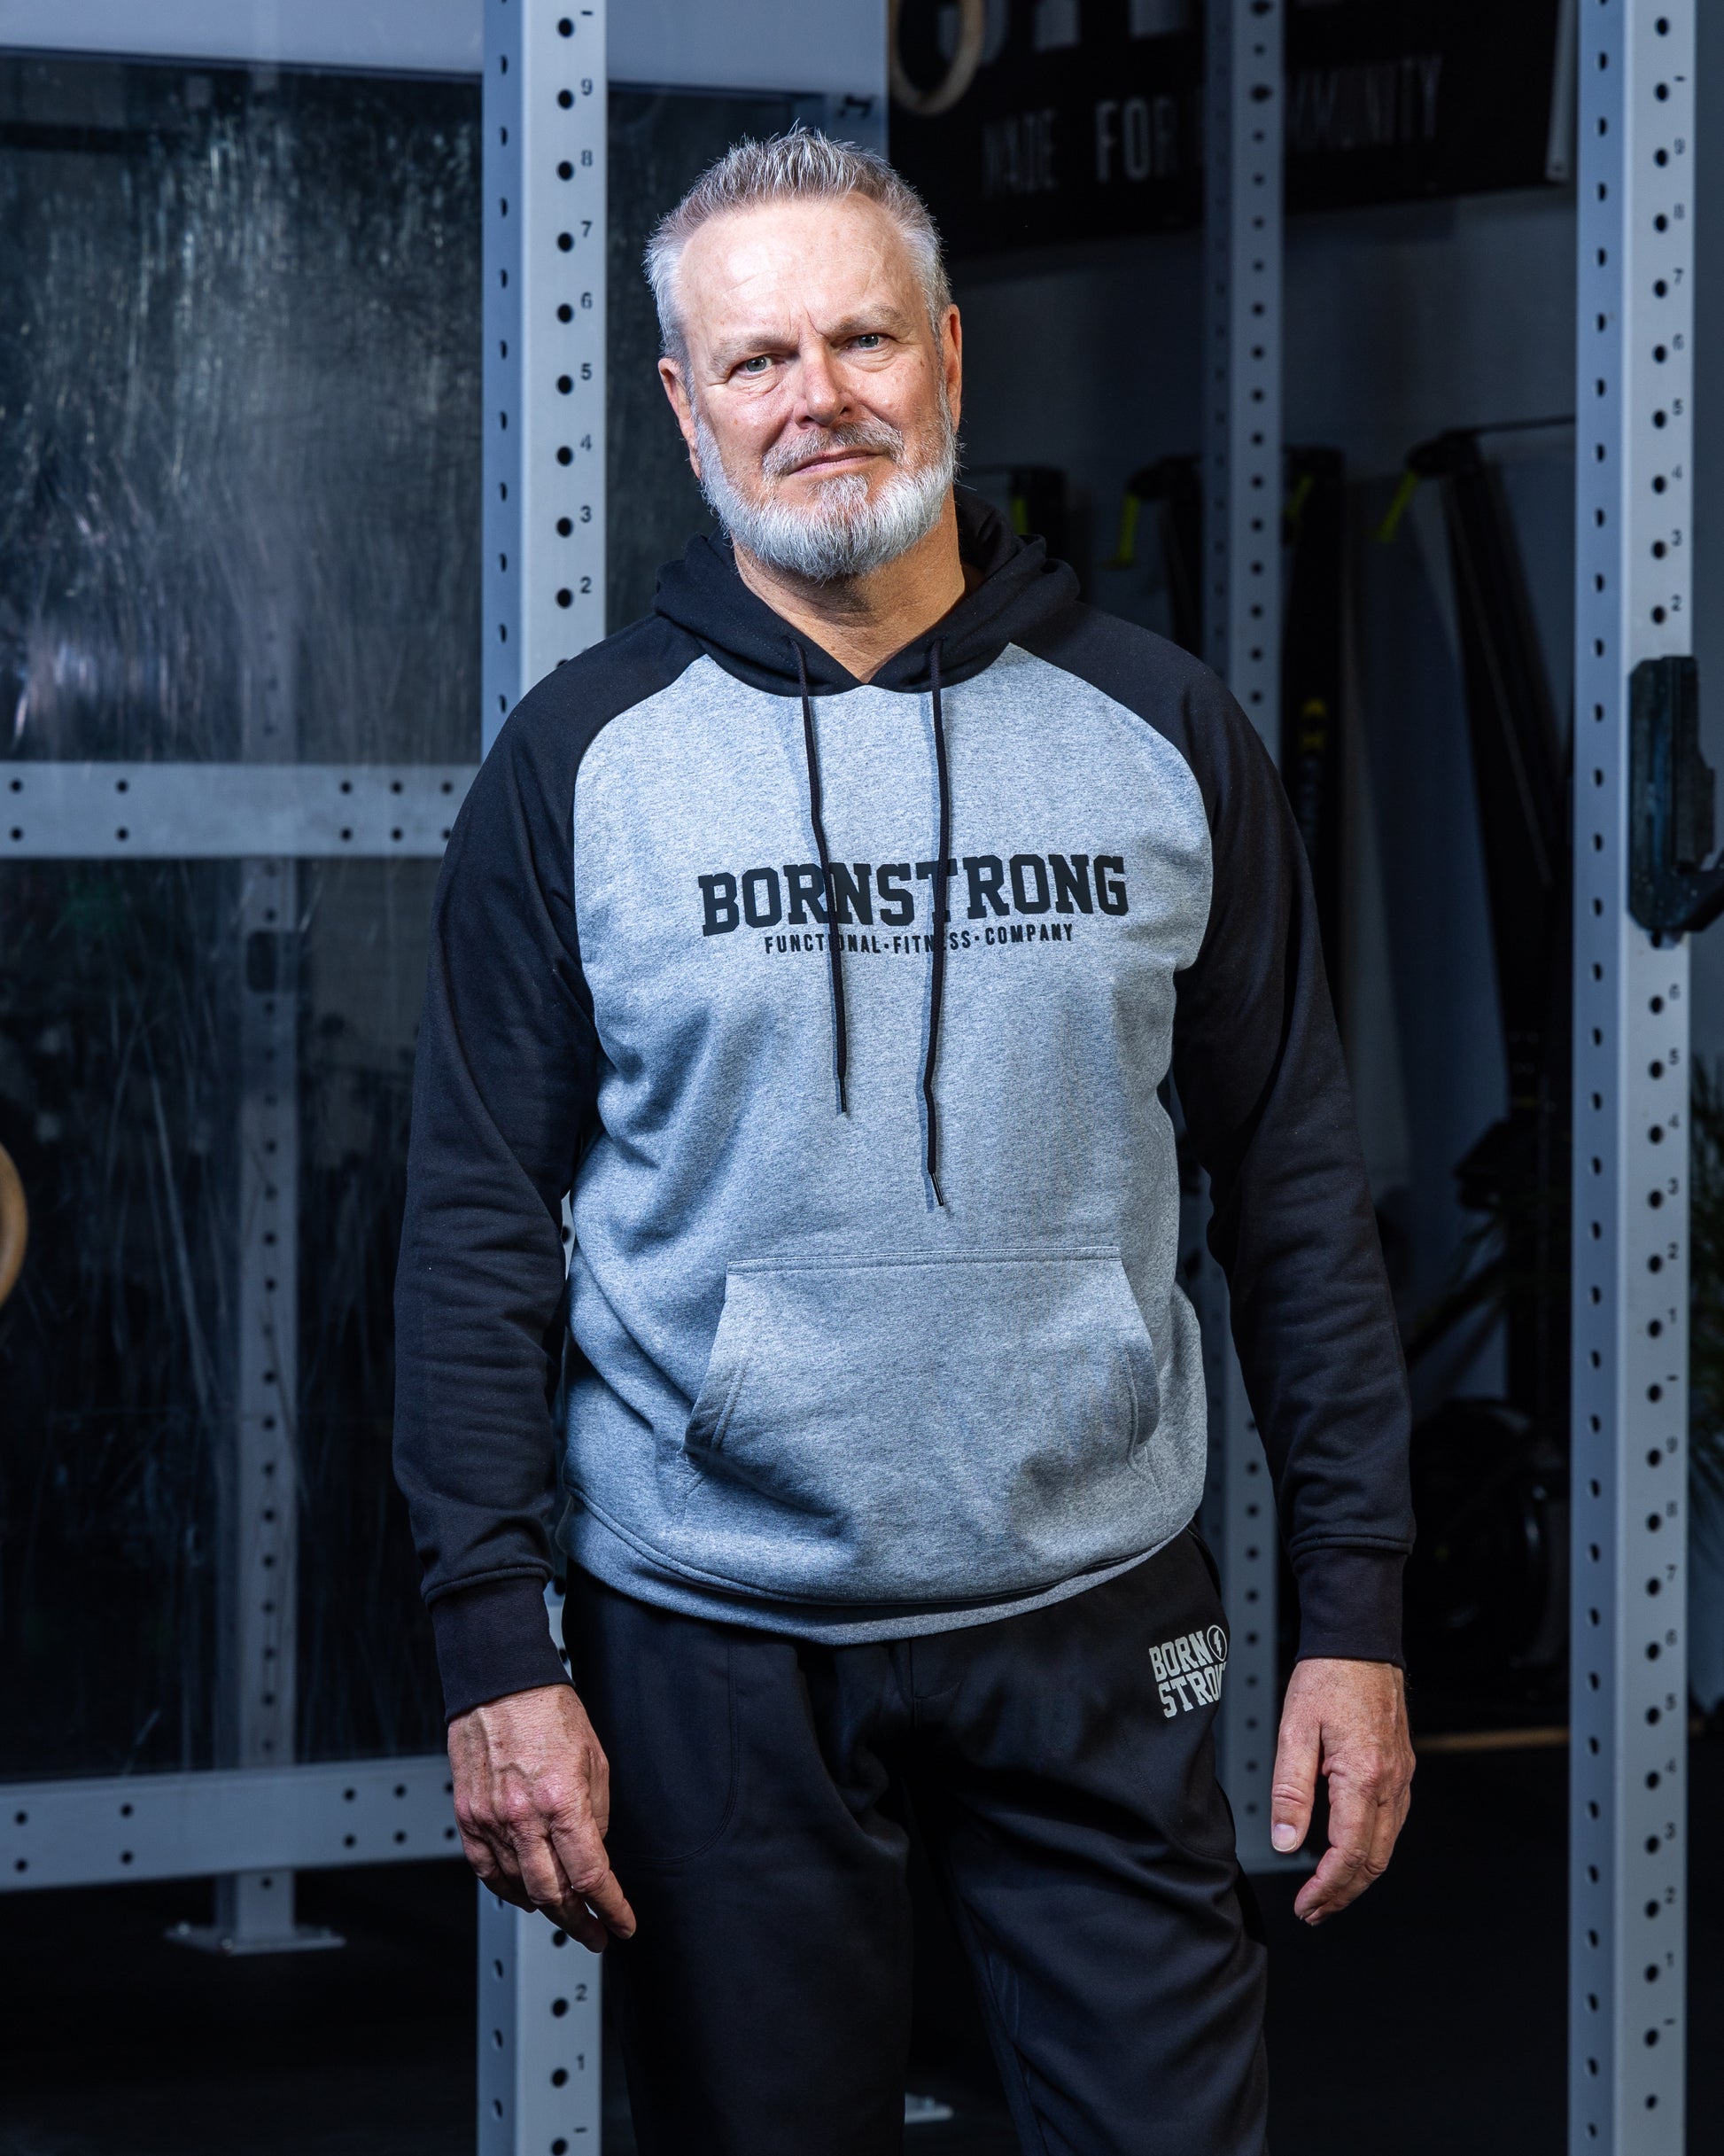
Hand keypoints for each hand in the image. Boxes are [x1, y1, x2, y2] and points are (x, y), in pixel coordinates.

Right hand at [448, 1683, 636, 1952]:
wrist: (500, 1684)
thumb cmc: (549, 1711)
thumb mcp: (595, 1760)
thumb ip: (596, 1813)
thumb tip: (594, 1852)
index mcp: (562, 1801)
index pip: (590, 1875)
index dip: (611, 1907)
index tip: (622, 1923)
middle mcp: (523, 1817)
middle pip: (553, 1894)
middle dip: (579, 1922)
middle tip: (595, 1933)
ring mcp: (491, 1820)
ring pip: (519, 1888)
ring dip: (546, 1910)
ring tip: (564, 1915)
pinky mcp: (469, 1817)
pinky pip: (486, 1870)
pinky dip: (507, 1890)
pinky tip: (523, 1896)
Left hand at [1269, 1657, 1412, 1924]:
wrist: (1360, 1644)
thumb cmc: (1327, 1678)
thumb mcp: (1295, 1730)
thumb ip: (1290, 1790)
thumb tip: (1285, 1842)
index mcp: (1363, 1776)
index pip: (1349, 1853)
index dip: (1328, 1888)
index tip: (1307, 1906)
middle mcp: (1391, 1782)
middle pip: (1373, 1861)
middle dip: (1343, 1893)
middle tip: (1314, 1910)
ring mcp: (1401, 1777)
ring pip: (1387, 1846)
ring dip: (1359, 1876)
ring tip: (1327, 1891)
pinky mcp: (1401, 1769)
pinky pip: (1392, 1822)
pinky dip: (1371, 1849)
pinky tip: (1350, 1852)